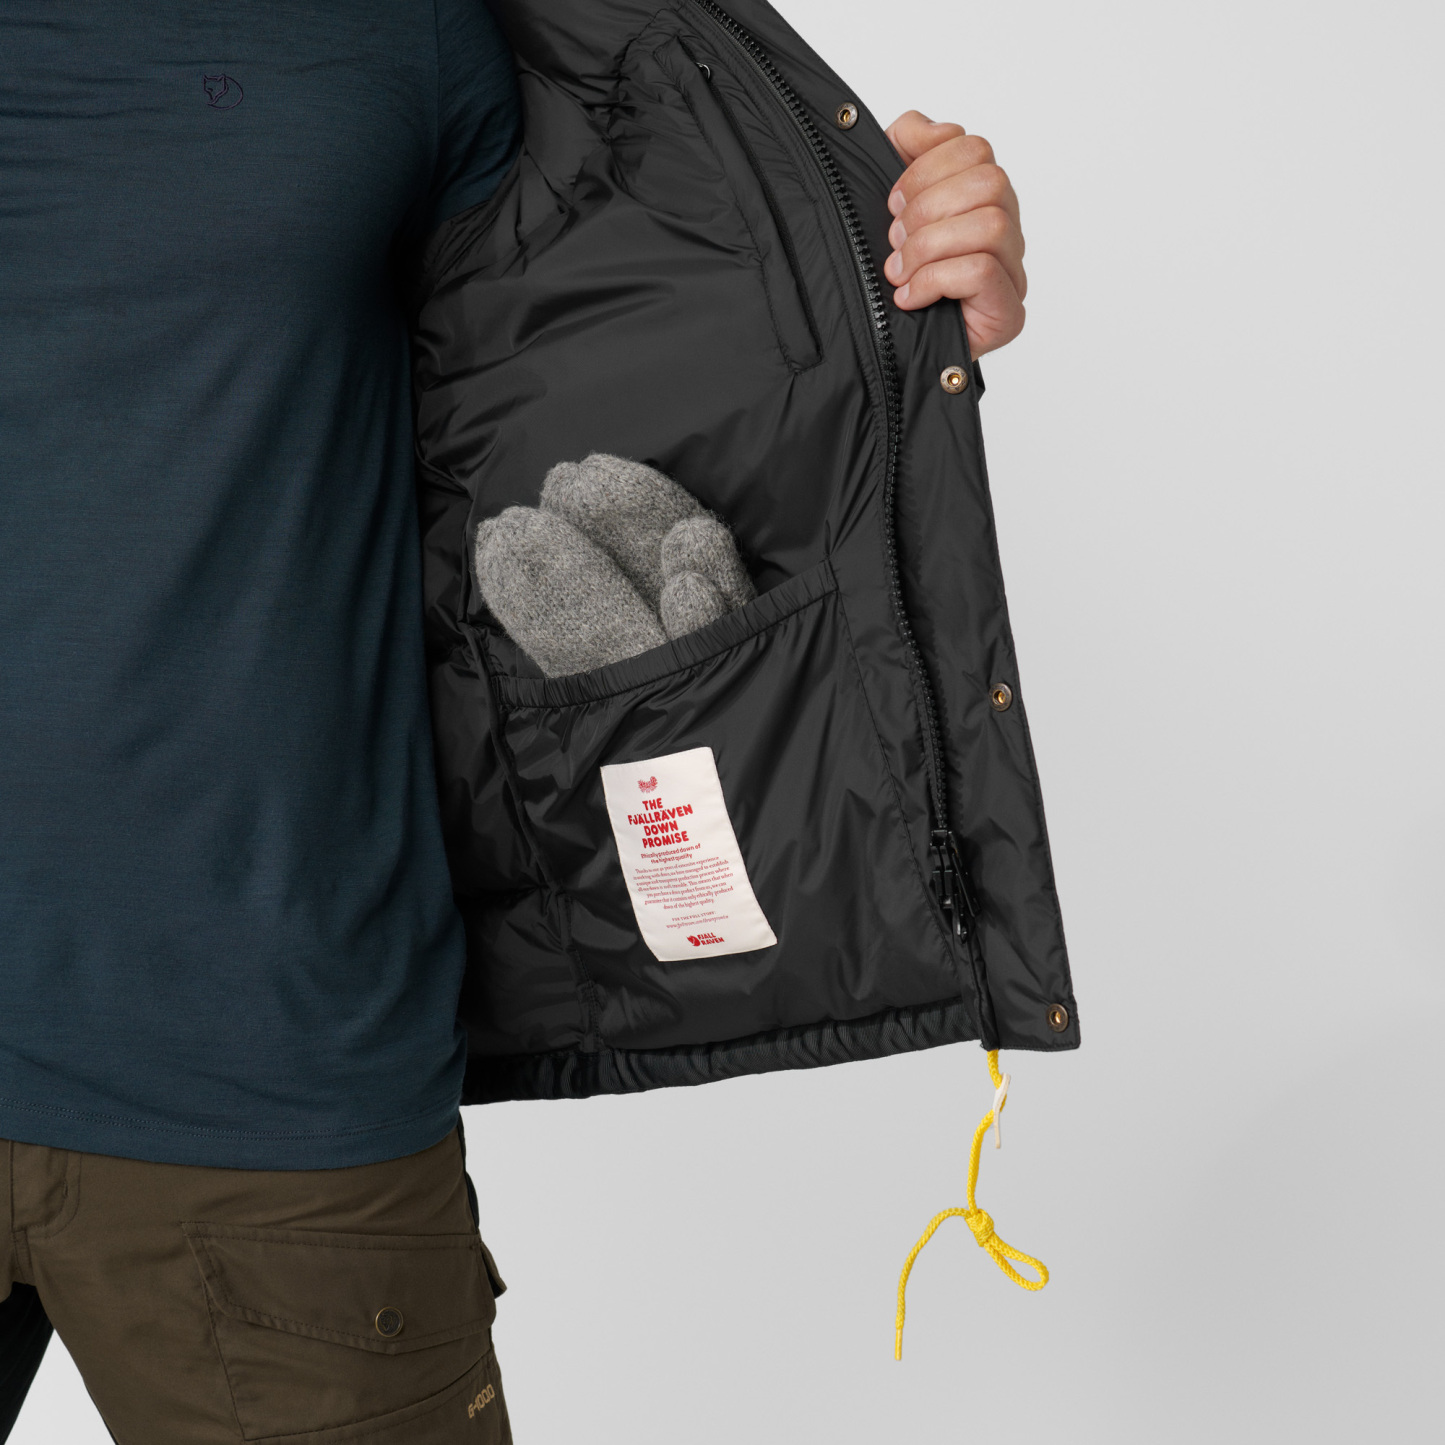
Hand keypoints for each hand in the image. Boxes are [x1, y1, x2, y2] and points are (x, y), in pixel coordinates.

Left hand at [882, 111, 1026, 358]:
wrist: (883, 355)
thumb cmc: (887, 280)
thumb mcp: (886, 202)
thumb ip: (905, 148)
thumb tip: (923, 127)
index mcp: (981, 199)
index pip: (974, 148)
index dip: (926, 167)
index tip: (891, 203)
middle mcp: (1005, 232)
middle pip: (990, 181)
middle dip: (927, 207)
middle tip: (894, 241)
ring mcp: (1012, 274)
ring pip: (991, 224)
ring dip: (930, 245)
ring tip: (899, 272)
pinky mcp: (1008, 314)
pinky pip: (982, 270)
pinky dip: (936, 279)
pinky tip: (910, 297)